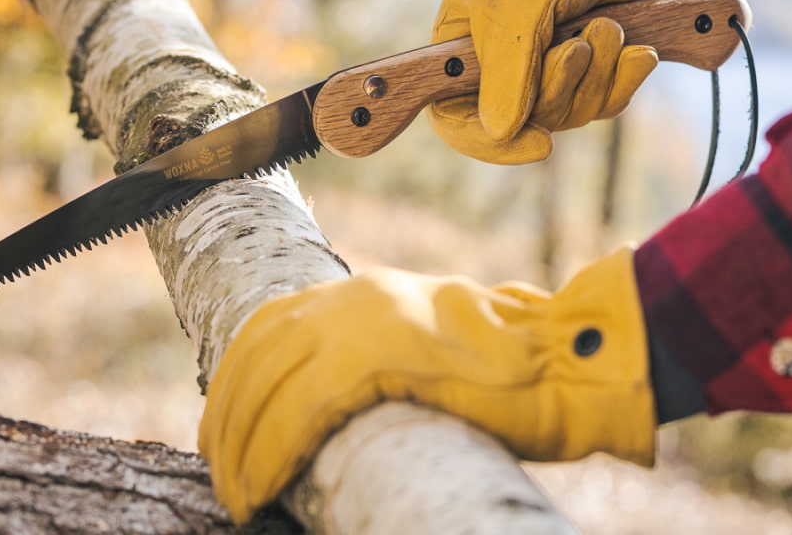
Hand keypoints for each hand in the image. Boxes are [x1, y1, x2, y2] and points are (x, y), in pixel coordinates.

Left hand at [198, 246, 655, 521]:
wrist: (571, 363)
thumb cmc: (517, 377)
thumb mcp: (429, 353)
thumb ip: (378, 363)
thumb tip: (330, 407)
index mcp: (364, 293)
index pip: (269, 329)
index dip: (235, 382)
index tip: (221, 431)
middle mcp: (355, 297)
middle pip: (257, 357)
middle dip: (227, 423)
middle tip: (220, 477)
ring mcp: (364, 323)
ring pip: (267, 387)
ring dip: (240, 449)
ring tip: (237, 498)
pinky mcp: (378, 359)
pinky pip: (300, 412)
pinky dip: (271, 454)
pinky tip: (261, 488)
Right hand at [429, 0, 673, 164]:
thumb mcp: (518, 11)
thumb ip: (507, 74)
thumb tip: (499, 133)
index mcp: (460, 45)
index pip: (453, 116)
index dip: (490, 142)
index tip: (540, 145)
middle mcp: (498, 64)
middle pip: (522, 121)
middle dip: (562, 87)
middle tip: (579, 47)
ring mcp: (544, 67)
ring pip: (568, 114)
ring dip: (598, 74)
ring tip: (608, 26)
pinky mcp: (589, 67)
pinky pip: (603, 102)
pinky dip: (624, 79)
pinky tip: (638, 51)